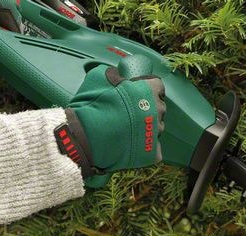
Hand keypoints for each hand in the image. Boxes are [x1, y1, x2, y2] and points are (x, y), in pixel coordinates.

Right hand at [55, 58, 165, 187]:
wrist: (87, 135)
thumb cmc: (93, 105)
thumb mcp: (100, 78)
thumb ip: (114, 75)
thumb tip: (115, 74)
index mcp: (148, 90)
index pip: (158, 86)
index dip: (148, 89)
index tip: (140, 92)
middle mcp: (157, 110)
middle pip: (158, 108)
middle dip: (148, 109)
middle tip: (131, 113)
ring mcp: (156, 132)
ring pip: (157, 128)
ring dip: (147, 128)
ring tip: (128, 130)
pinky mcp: (153, 152)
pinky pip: (154, 149)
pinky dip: (146, 149)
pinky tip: (133, 147)